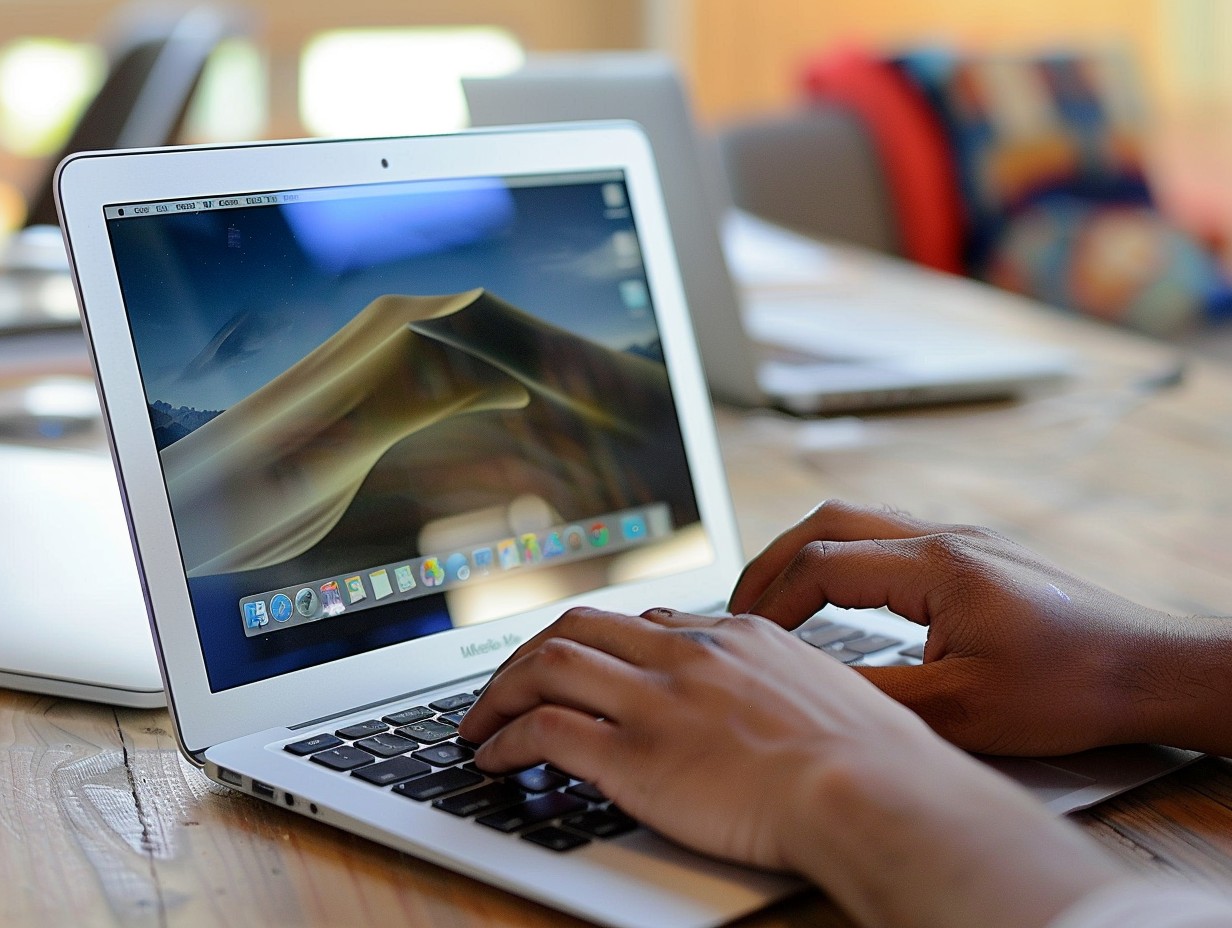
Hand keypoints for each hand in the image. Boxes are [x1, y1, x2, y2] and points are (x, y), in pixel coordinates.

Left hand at [459, 604, 1125, 927]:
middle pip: (580, 627)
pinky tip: (494, 757)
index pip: (645, 620)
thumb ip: (779, 680)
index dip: (599, 642)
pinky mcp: (635, 756)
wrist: (869, 787)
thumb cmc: (868, 755)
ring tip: (479, 719)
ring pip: (548, 665)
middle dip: (530, 653)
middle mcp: (686, 654)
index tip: (582, 663)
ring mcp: (657, 700)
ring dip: (501, 691)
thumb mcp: (826, 690)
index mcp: (734, 634)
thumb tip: (765, 695)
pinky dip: (507, 739)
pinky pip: (545, 730)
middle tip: (506, 682)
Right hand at [728, 499, 1177, 755]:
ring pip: (860, 519)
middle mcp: (945, 538)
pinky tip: (844, 595)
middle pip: (830, 519)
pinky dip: (848, 557)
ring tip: (780, 596)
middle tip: (742, 603)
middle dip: (774, 559)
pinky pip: (891, 536)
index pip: (823, 563)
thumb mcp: (960, 710)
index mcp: (936, 567)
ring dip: (810, 551)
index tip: (748, 635)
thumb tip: (807, 684)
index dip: (773, 599)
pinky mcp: (979, 554)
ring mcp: (964, 539)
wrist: (1150, 669)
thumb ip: (872, 692)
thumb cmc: (1070, 690)